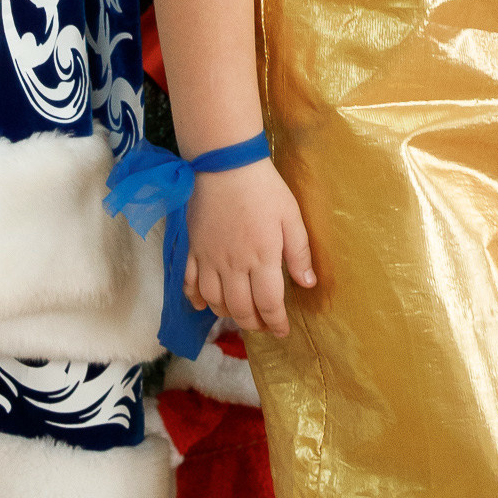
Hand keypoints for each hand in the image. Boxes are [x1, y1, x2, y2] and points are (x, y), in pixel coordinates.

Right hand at [184, 157, 314, 337]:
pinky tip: (203, 304)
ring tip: (239, 314)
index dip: (276, 323)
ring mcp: (209, 259)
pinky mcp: (192, 249)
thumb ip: (299, 253)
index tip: (283, 332)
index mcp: (262, 259)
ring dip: (227, 314)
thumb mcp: (291, 216)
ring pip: (214, 301)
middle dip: (253, 323)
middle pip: (240, 309)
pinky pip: (189, 283)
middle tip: (263, 325)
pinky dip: (195, 299)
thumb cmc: (264, 189)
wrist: (225, 165)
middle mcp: (233, 266)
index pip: (269, 304)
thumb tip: (307, 284)